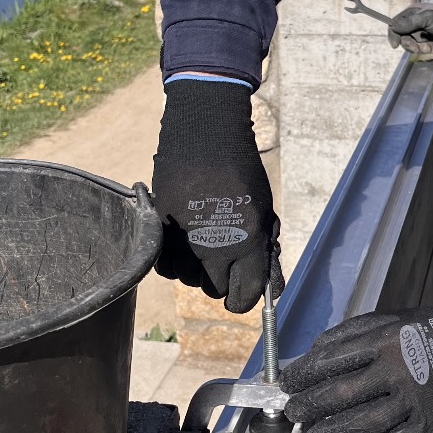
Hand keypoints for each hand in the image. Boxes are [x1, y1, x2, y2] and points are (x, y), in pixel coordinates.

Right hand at [152, 81, 282, 314]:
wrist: (205, 134)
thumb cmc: (241, 172)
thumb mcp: (264, 211)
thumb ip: (266, 251)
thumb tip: (272, 291)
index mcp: (248, 240)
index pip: (246, 294)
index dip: (245, 298)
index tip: (242, 292)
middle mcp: (215, 244)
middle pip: (214, 290)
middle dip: (221, 281)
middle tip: (222, 259)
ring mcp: (185, 238)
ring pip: (187, 280)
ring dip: (195, 270)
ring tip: (201, 242)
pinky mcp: (160, 228)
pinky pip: (165, 266)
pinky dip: (173, 261)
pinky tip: (182, 242)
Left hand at [282, 309, 432, 432]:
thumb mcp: (396, 318)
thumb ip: (354, 332)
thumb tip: (314, 351)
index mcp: (386, 340)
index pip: (330, 360)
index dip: (302, 375)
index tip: (287, 384)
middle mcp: (397, 371)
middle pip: (338, 396)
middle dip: (308, 408)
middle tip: (294, 414)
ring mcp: (413, 403)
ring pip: (359, 426)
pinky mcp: (428, 428)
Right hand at [388, 4, 432, 59]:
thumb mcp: (427, 18)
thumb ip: (410, 22)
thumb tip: (393, 27)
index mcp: (410, 14)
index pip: (395, 24)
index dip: (393, 35)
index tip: (395, 45)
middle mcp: (412, 24)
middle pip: (402, 38)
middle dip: (410, 44)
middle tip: (418, 49)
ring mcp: (418, 34)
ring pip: (410, 45)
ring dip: (420, 48)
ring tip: (431, 46)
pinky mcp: (424, 42)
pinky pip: (419, 49)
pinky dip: (427, 49)